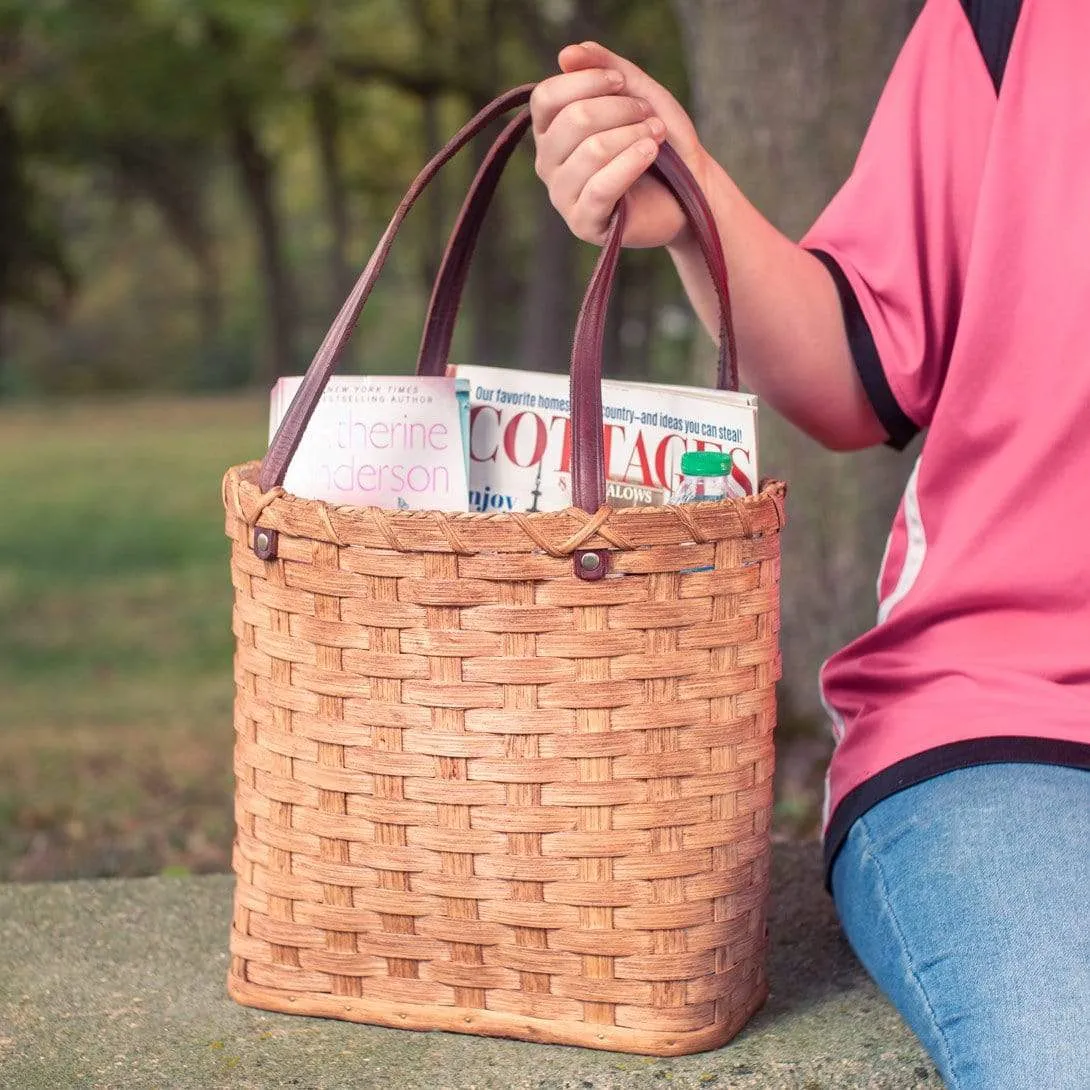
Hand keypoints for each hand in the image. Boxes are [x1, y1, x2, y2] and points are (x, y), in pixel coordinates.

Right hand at [530, 41, 708, 248]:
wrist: (689, 191)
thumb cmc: (659, 142)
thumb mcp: (635, 94)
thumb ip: (604, 69)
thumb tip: (566, 54)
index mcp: (551, 131)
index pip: (546, 97)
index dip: (585, 81)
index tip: (622, 82)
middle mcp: (548, 164)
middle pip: (573, 120)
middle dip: (621, 110)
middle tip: (649, 116)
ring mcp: (563, 196)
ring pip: (592, 151)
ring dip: (634, 136)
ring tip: (656, 137)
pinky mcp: (583, 224)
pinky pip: (601, 187)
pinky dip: (632, 163)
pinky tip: (650, 152)